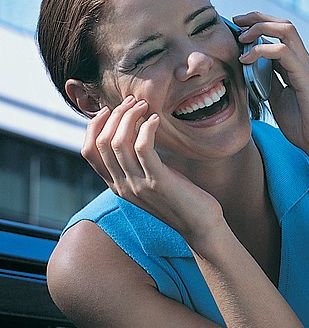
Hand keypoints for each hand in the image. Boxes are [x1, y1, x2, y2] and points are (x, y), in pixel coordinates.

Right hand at [82, 96, 222, 240]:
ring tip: (144, 106)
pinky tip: (156, 120)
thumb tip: (132, 130)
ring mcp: (138, 185)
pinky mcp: (158, 182)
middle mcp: (121, 186)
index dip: (94, 125)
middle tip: (134, 102)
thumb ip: (136, 164)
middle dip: (115, 116)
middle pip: (102, 143)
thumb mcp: (149, 180)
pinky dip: (147, 129)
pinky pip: (143, 148)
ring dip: (130, 118)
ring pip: (118, 143)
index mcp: (116, 184)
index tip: (109, 109)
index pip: (88, 151)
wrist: (200, 225)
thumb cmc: (180, 198)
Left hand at [233, 12, 308, 161]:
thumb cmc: (303, 125)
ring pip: (286, 31)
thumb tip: (252, 68)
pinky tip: (246, 60)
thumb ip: (269, 80)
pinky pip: (283, 53)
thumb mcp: (279, 97)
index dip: (259, 24)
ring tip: (241, 38)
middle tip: (236, 22)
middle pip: (284, 24)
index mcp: (299, 65)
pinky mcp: (305, 78)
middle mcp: (305, 61)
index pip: (281, 32)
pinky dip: (261, 50)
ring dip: (260, 29)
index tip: (238, 27)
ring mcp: (307, 68)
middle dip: (258, 18)